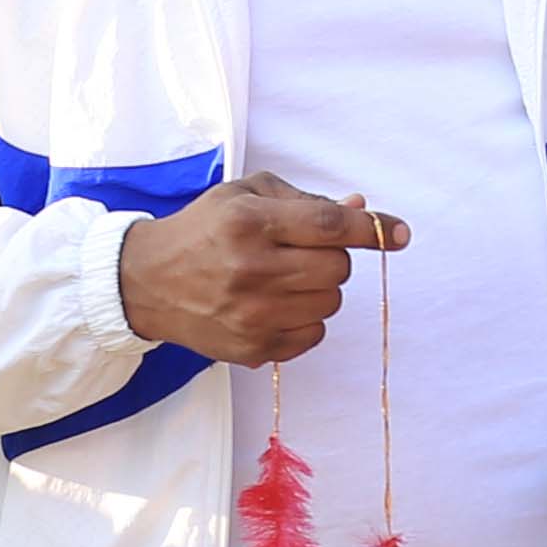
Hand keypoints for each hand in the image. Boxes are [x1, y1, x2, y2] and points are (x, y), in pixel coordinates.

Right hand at [114, 180, 402, 366]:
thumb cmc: (203, 231)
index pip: (329, 226)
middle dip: (330, 258)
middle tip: (300, 253)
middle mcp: (251, 270)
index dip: (371, 229)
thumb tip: (360, 208)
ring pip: (330, 303)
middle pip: (337, 269)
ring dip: (318, 289)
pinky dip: (305, 320)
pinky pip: (313, 335)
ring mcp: (252, 315)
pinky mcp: (252, 349)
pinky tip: (274, 306)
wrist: (147, 282)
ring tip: (283, 279)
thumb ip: (304, 201)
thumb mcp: (245, 197)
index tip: (400, 234)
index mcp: (248, 223)